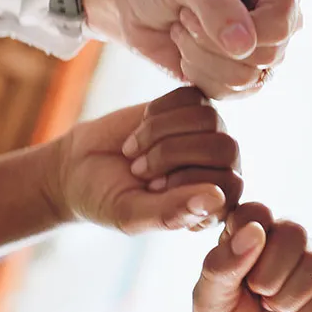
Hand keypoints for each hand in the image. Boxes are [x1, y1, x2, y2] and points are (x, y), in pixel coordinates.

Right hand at [48, 87, 243, 233]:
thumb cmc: (108, 198)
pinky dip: (158, 112)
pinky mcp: (191, 106)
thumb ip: (171, 213)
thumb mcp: (131, 214)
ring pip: (208, 119)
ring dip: (160, 133)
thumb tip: (216, 198)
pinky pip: (191, 97)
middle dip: (171, 154)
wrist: (80, 166)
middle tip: (137, 170)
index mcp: (214, 204)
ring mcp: (208, 134)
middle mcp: (219, 168)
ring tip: (134, 151)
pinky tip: (140, 128)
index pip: (231, 186)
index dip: (188, 182)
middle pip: (224, 148)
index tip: (151, 189)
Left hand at [83, 0, 301, 98]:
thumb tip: (245, 47)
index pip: (279, 28)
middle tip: (185, 17)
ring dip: (200, 57)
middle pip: (266, 57)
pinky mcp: (241, 80)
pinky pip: (228, 94)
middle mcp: (281, 21)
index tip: (198, 4)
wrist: (134, 3)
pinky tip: (186, 51)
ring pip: (246, 80)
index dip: (237, 27)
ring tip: (184, 32)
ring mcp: (263, 53)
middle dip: (211, 41)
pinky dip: (197, 74)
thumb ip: (216, 4)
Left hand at [192, 203, 311, 311]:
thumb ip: (224, 263)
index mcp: (247, 234)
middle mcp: (283, 241)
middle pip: (295, 231)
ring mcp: (311, 263)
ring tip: (273, 309)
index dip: (250, 238)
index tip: (240, 269)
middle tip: (258, 294)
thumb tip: (255, 230)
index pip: (256, 211)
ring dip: (290, 297)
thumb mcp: (210, 297)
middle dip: (272, 274)